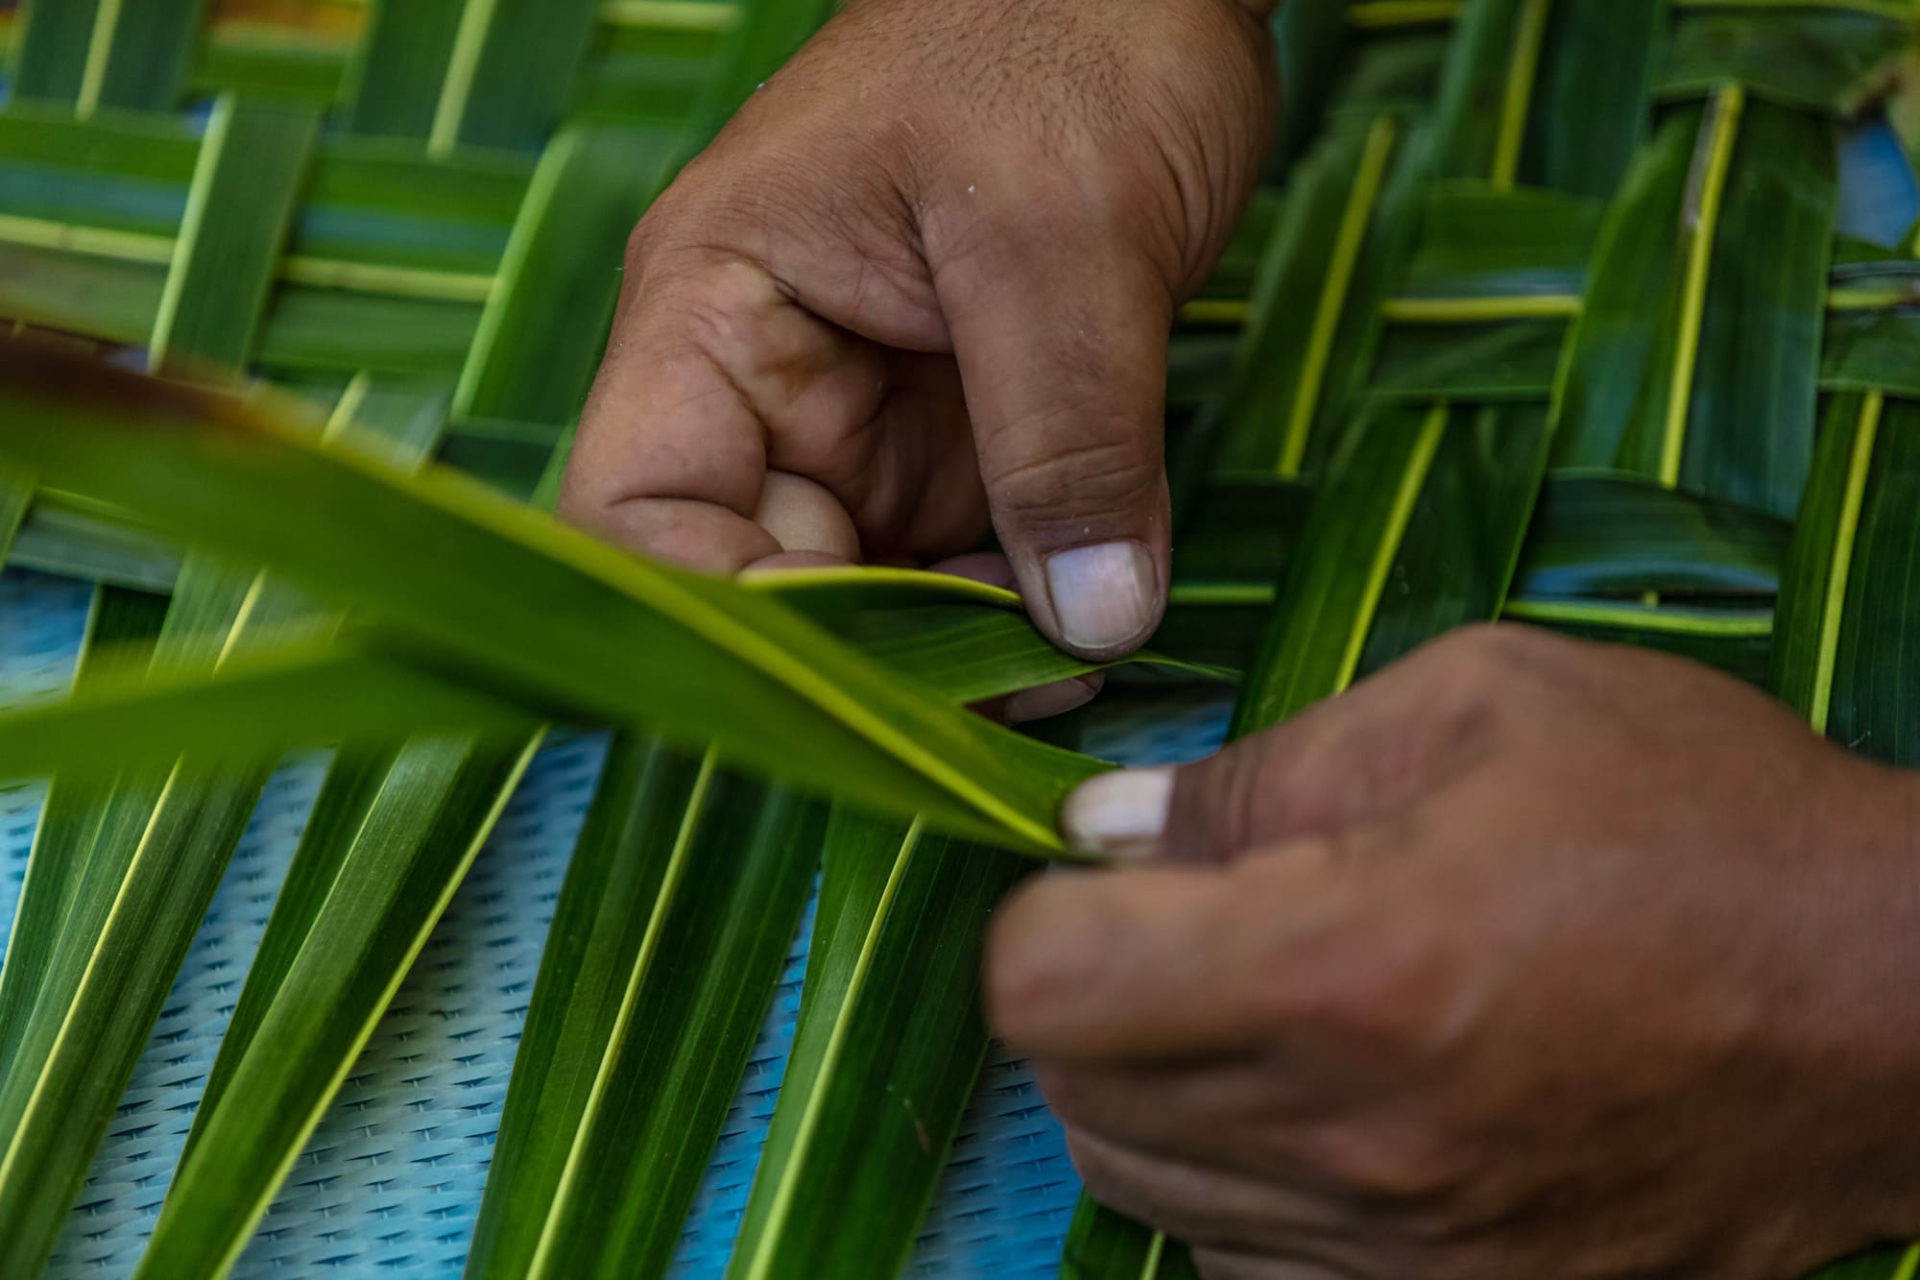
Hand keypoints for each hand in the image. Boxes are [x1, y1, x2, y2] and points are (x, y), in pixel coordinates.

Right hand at [560, 0, 1274, 658]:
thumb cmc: (1069, 38)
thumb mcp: (1066, 235)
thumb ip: (1068, 436)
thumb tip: (1088, 625)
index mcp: (715, 311)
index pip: (637, 519)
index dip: (722, 625)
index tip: (861, 690)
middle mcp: (767, 385)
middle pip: (754, 580)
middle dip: (866, 663)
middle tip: (1006, 700)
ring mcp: (861, 419)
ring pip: (865, 593)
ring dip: (950, 654)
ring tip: (1066, 672)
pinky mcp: (955, 437)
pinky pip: (957, 562)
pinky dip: (1015, 612)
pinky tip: (1087, 633)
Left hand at [988, 625, 1919, 1278]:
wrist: (1894, 1009)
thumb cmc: (1699, 823)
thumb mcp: (1481, 704)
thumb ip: (1261, 768)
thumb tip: (1105, 827)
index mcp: (1349, 965)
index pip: (1044, 989)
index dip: (1046, 917)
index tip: (1109, 877)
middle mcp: (1356, 1142)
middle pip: (1076, 1097)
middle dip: (1091, 997)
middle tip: (1183, 925)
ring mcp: (1405, 1258)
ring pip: (1145, 1192)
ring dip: (1155, 1091)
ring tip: (1259, 1007)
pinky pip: (1244, 1266)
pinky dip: (1237, 1188)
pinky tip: (1320, 1109)